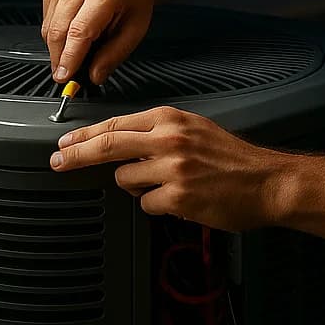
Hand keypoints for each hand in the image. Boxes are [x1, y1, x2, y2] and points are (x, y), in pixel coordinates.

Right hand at [41, 0, 154, 83]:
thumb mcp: (136, 26)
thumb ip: (114, 54)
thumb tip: (94, 75)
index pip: (80, 30)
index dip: (70, 57)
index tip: (65, 76)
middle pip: (59, 30)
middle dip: (60, 58)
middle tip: (69, 74)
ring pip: (49, 26)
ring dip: (58, 46)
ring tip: (78, 49)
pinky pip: (47, 17)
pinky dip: (56, 31)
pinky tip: (73, 31)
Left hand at [49, 105, 290, 231]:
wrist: (267, 182)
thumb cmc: (232, 158)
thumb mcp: (194, 130)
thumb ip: (158, 133)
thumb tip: (119, 143)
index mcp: (170, 119)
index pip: (115, 124)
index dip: (84, 135)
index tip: (64, 142)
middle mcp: (168, 139)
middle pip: (106, 145)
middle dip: (75, 154)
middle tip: (57, 160)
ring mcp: (171, 168)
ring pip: (125, 180)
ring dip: (140, 186)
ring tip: (170, 185)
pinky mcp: (177, 196)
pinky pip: (147, 204)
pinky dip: (160, 205)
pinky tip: (182, 200)